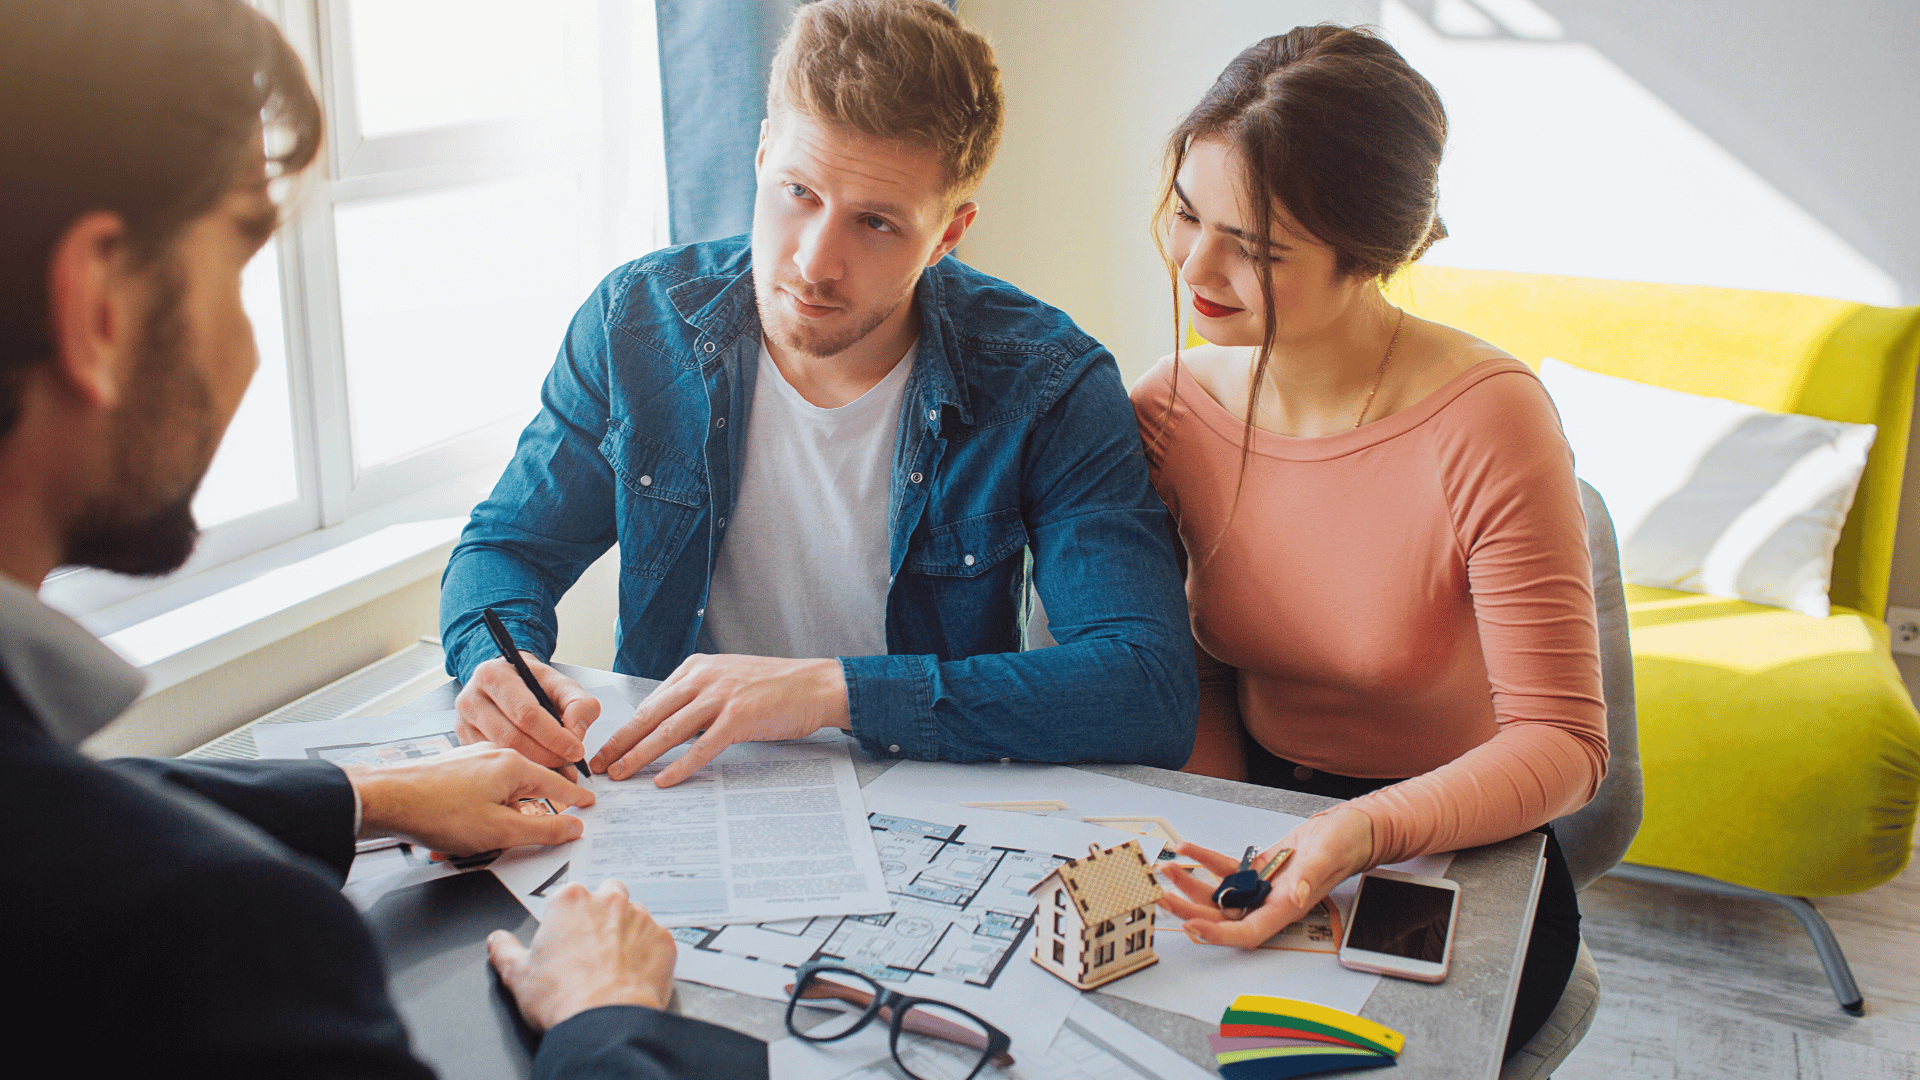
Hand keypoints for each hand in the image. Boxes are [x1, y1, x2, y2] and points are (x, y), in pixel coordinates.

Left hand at [346, 743, 593, 855]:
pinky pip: (479, 795)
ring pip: (500, 794)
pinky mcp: (452, 770)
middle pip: (528, 788)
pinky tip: (461, 834)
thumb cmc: (438, 812)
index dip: (575, 798)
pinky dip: (477, 816)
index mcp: (513, 765)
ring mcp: (472, 761)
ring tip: (479, 843)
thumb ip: (543, 830)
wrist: (385, 799)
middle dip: (529, 816)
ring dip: (497, 821)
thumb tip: (572, 827)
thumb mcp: (500, 831)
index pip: (557, 783)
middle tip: (534, 835)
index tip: (588, 803)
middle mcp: (495, 756)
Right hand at [455, 653, 600, 770]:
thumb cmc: (534, 683)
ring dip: (533, 766)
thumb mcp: (562, 685)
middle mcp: (471, 698)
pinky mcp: (464, 740)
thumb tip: (575, 733)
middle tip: (568, 764)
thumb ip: (579, 704)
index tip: (576, 750)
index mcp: (495, 675)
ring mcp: (463, 722)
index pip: (526, 713)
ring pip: (501, 754)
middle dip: (546, 755)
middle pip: (511, 737)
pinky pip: (492, 762)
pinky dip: (517, 770)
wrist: (510, 682)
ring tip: (556, 768)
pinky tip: (536, 768)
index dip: (554, 736)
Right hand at [487, 880, 675, 1030]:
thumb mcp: (518, 975)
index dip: (567, 917)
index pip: (570, 894)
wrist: (604, 1023)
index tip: (566, 936)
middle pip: (608, 893)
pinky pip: (658, 939)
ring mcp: (641, 918)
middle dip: (602, 911)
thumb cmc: (563, 998)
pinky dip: (649, 952)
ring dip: (628, 931)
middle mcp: (608, 901)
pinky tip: (635, 973)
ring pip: (636, 915)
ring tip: (615, 963)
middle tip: (593, 944)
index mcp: (570, 901)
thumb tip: (497, 941)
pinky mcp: (664, 940)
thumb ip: (505, 951)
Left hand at [591, 653, 849, 786]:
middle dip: (620, 743)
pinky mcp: (739, 717)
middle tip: (597, 765)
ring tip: (620, 774)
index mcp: (696, 668)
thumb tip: (669, 729)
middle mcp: (703, 678)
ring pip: (668, 731)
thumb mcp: (728, 681)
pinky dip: (680, 766)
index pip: (650, 702)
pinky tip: (664, 780)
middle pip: (650, 716)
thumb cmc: (776, 688)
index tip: (606, 748)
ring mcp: (720, 696)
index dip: (624, 728)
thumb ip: (698, 699)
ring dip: (639, 756)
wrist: (816, 684)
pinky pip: (701, 747)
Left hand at [1157, 805, 1374, 947]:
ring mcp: (1263, 888)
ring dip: (1191, 886)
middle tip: (1162, 898)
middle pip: (1224, 918)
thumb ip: (1312, 876)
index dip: (1218, 934)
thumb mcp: (1329, 854)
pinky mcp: (1259, 871)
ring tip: (1168, 870)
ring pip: (1220, 896)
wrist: (1350, 828)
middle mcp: (1271, 903)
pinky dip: (1205, 861)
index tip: (1192, 926)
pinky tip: (1188, 850)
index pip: (1247, 932)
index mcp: (1287, 907)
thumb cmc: (1346, 842)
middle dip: (1190, 911)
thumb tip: (1295, 897)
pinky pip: (1226, 871)